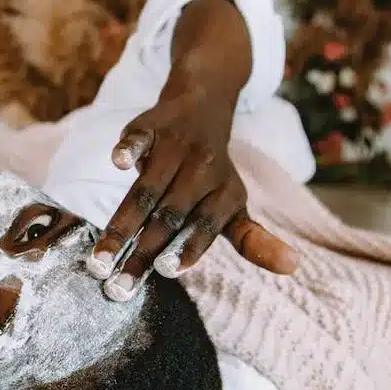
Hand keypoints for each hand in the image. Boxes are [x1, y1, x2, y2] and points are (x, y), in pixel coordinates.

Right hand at [87, 0, 296, 295]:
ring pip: (146, 189)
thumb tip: (293, 267)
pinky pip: (138, 137)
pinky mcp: (150, 125)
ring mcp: (175, 146)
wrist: (203, 102)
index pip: (206, 225)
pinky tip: (118, 163)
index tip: (167, 271)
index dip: (187, 246)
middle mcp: (203, 168)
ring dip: (121, 225)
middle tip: (117, 287)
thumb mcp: (234, 203)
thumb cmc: (211, 172)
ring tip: (97, 262)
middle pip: (169, 216)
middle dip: (142, 252)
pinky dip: (129, 147)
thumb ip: (252, 239)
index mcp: (224, 192)